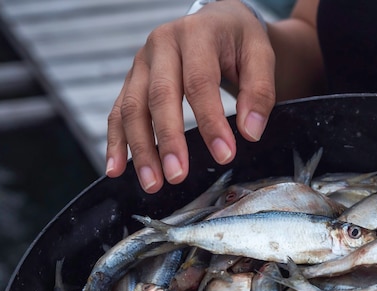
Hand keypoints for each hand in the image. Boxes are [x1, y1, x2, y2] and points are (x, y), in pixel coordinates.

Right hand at [105, 0, 275, 192]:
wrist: (217, 20)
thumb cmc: (238, 40)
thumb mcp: (260, 55)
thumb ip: (260, 91)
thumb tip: (250, 132)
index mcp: (196, 33)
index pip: (200, 81)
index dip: (210, 121)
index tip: (224, 154)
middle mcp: (162, 44)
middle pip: (159, 95)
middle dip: (168, 140)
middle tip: (178, 175)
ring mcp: (142, 63)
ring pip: (133, 107)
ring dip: (140, 148)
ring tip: (153, 182)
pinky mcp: (133, 80)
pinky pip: (118, 112)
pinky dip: (116, 142)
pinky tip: (116, 169)